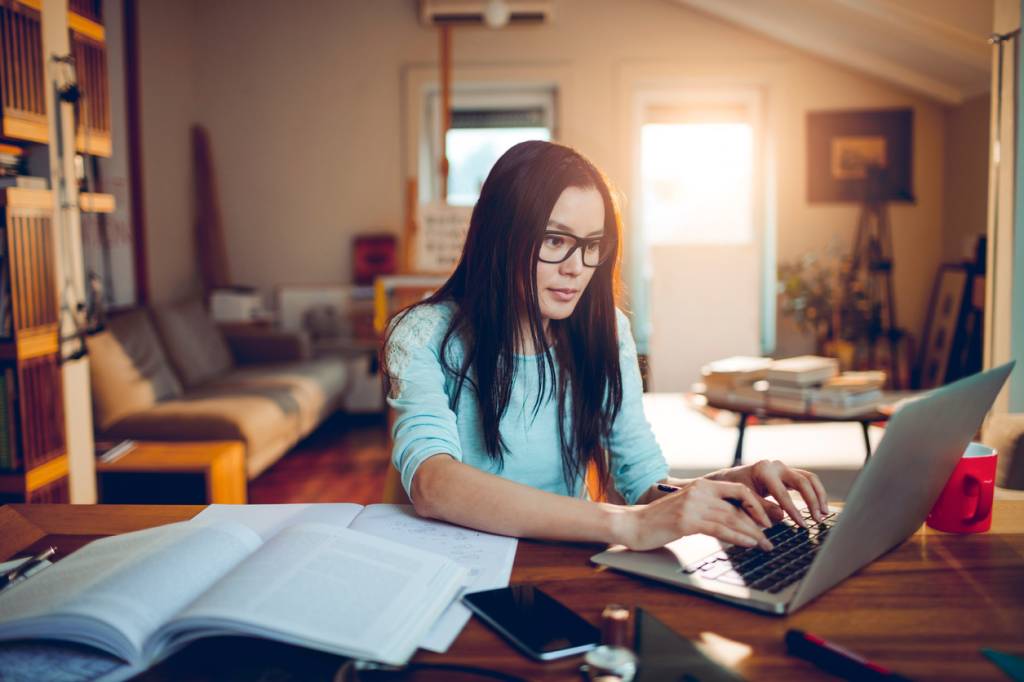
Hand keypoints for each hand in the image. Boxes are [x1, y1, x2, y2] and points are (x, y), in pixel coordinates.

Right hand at [616, 479, 773, 551]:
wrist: (633, 524)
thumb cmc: (660, 520)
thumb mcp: (688, 508)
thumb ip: (710, 509)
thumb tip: (737, 520)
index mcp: (701, 485)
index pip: (739, 490)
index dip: (757, 504)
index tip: (769, 519)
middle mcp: (699, 491)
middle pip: (739, 507)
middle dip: (759, 524)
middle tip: (772, 538)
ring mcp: (693, 505)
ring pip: (732, 519)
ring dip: (753, 534)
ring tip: (766, 546)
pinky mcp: (687, 521)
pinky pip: (720, 529)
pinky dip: (738, 537)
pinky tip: (749, 544)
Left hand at [710, 460, 828, 527]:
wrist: (730, 479)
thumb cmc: (734, 490)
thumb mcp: (743, 500)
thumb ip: (761, 508)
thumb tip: (782, 516)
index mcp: (763, 471)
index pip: (783, 493)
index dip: (794, 511)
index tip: (803, 525)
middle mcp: (776, 466)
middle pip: (802, 481)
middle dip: (812, 501)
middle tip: (818, 519)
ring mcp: (783, 468)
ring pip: (809, 479)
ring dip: (819, 496)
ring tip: (824, 514)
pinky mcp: (788, 473)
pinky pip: (807, 480)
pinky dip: (816, 493)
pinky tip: (820, 507)